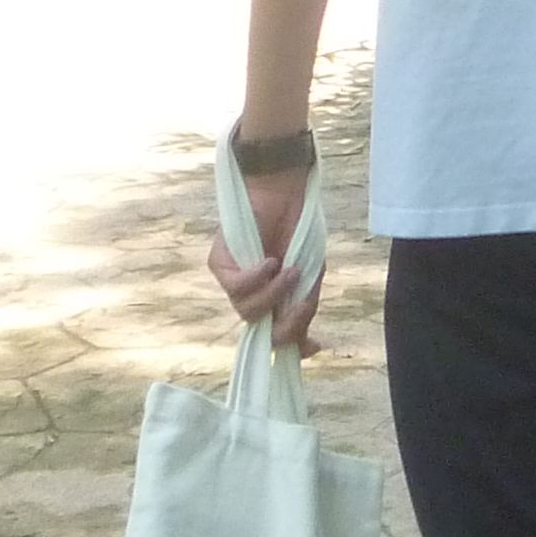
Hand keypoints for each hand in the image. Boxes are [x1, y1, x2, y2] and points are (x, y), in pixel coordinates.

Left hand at [207, 161, 320, 349]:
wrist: (285, 191)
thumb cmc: (298, 230)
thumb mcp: (310, 273)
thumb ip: (305, 306)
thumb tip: (308, 345)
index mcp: (273, 298)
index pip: (275, 334)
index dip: (293, 345)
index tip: (316, 345)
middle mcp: (251, 293)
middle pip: (260, 329)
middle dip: (285, 324)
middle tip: (303, 304)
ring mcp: (234, 280)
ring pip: (246, 311)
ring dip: (273, 295)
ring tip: (290, 270)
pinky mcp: (219, 264)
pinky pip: (235, 287)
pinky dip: (256, 278)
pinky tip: (270, 261)